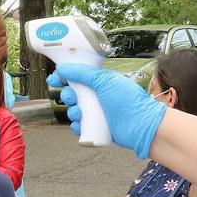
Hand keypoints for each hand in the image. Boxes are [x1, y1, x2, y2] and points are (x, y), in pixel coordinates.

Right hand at [48, 64, 165, 158]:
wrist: (141, 126)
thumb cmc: (128, 100)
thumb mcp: (104, 80)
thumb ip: (83, 73)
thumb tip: (63, 68)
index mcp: (100, 82)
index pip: (77, 77)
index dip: (64, 77)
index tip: (54, 79)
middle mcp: (98, 96)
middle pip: (73, 94)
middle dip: (67, 95)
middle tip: (72, 97)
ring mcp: (98, 113)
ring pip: (74, 111)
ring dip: (71, 111)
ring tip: (79, 113)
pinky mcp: (98, 128)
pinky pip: (80, 127)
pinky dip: (77, 126)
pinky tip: (79, 125)